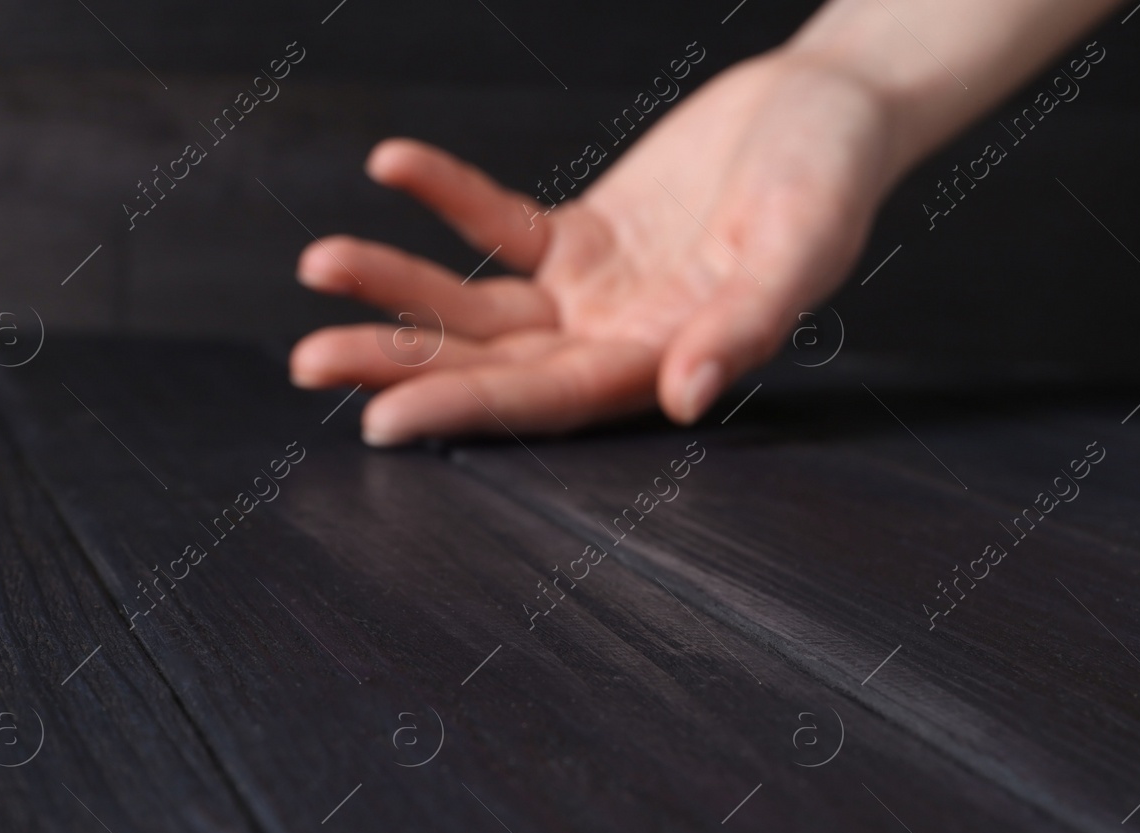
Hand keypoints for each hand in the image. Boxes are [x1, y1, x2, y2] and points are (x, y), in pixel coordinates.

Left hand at [288, 47, 896, 444]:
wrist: (830, 106)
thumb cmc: (830, 175)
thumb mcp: (800, 245)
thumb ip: (745, 322)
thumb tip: (686, 396)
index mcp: (665, 360)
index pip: (547, 400)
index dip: (466, 410)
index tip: (382, 418)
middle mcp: (617, 341)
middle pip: (492, 365)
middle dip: (400, 363)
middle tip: (308, 360)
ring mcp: (594, 292)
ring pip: (479, 306)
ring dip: (400, 287)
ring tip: (319, 265)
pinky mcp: (582, 236)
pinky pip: (500, 224)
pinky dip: (448, 196)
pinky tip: (392, 166)